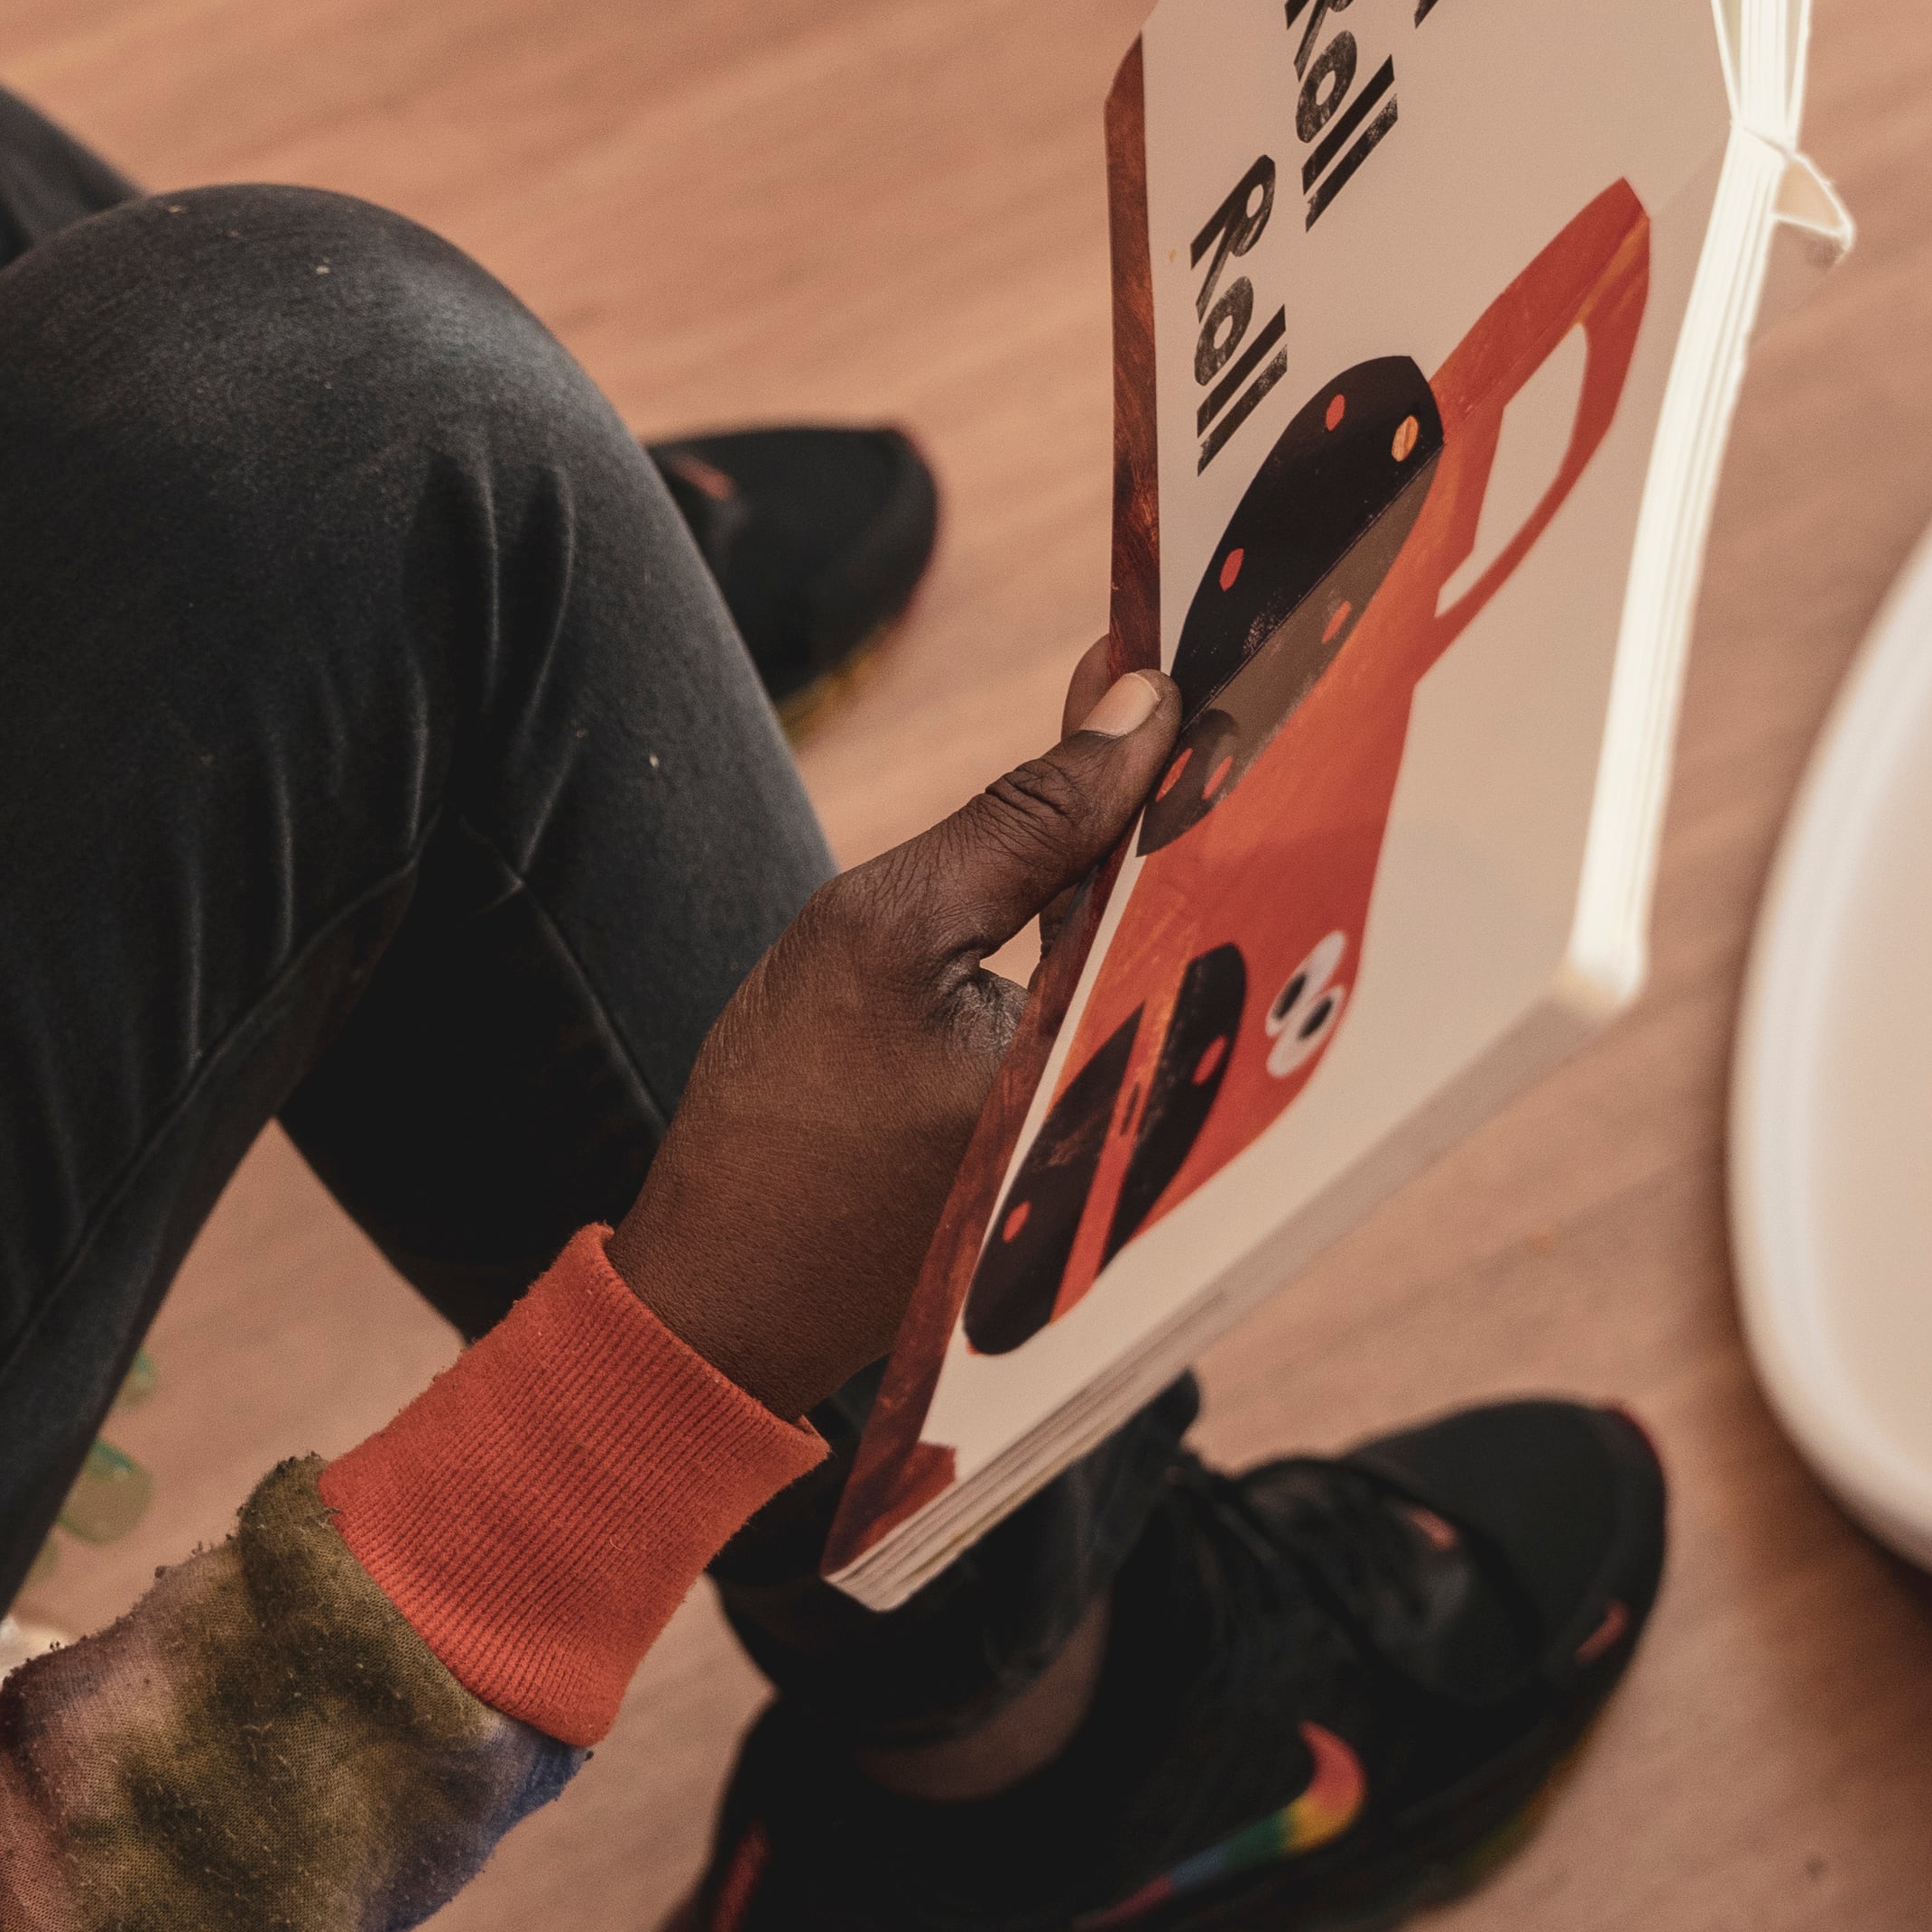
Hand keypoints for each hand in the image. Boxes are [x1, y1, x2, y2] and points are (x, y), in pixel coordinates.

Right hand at [604, 665, 1178, 1417]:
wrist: (722, 1287)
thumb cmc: (783, 1115)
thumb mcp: (881, 930)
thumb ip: (1017, 821)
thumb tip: (1135, 705)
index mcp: (1133, 1046)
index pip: (1209, 857)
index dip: (1205, 744)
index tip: (1198, 644)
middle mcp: (1165, 1095)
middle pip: (1208, 903)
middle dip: (1197, 785)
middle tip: (1168, 668)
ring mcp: (1129, 1128)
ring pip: (1167, 945)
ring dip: (1157, 841)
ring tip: (1137, 725)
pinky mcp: (1084, 1142)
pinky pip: (1125, 993)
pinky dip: (1115, 910)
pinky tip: (1092, 839)